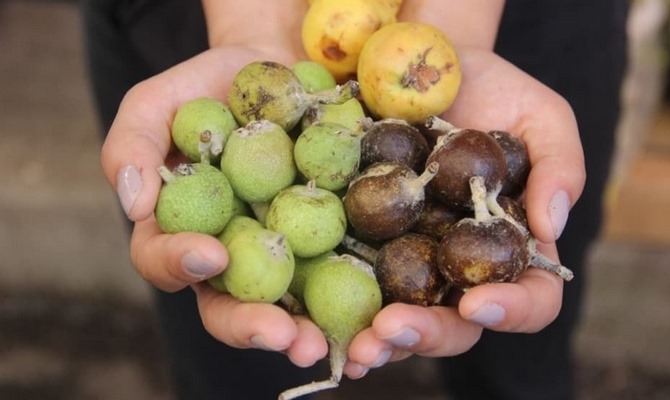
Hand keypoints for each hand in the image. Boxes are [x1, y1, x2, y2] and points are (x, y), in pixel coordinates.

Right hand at [100, 44, 329, 367]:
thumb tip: (134, 202)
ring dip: (307, 331)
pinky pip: (343, 272)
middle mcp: (233, 253)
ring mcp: (284, 250)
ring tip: (325, 344)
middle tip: (284, 337)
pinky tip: (376, 313)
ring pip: (290, 305)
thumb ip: (131, 145)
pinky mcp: (331, 238)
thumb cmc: (209, 87)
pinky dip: (356, 298)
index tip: (211, 253)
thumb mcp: (159, 102)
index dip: (181, 264)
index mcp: (184, 229)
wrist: (279, 68)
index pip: (167, 262)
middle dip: (254, 327)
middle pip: (232, 305)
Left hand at [343, 48, 583, 377]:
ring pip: (402, 317)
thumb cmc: (493, 90)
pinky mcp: (363, 242)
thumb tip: (550, 225)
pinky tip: (311, 318)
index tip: (478, 301)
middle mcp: (460, 266)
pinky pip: (351, 283)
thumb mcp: (540, 116)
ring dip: (378, 339)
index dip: (512, 309)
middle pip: (456, 324)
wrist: (419, 65)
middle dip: (427, 334)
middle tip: (392, 328)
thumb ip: (560, 166)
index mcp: (511, 248)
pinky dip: (336, 307)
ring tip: (355, 344)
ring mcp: (411, 258)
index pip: (530, 297)